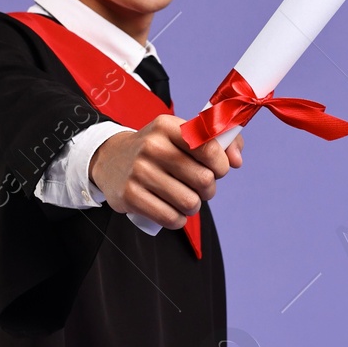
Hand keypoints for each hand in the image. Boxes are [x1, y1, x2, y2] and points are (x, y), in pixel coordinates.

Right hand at [89, 117, 242, 229]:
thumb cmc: (157, 149)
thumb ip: (218, 141)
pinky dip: (178, 220)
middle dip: (209, 189)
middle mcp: (152, 146)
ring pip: (189, 202)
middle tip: (200, 188)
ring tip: (186, 200)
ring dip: (194, 207)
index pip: (209, 147)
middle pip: (204, 180)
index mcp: (167, 126)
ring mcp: (138, 171)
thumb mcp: (182, 135)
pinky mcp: (129, 196)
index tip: (217, 169)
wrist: (110, 159)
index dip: (221, 165)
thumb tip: (237, 161)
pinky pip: (170, 218)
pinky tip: (174, 212)